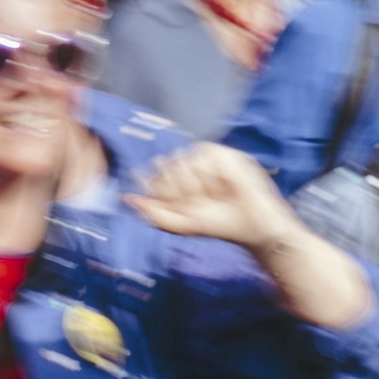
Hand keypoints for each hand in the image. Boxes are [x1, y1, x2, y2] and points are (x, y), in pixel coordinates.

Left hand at [128, 142, 295, 255]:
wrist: (251, 225)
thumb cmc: (218, 225)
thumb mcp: (181, 224)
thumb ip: (153, 213)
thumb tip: (127, 198)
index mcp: (177, 183)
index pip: (154, 176)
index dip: (160, 190)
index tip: (177, 206)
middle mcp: (191, 168)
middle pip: (166, 168)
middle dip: (179, 191)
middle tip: (198, 204)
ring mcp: (208, 159)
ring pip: (184, 161)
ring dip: (197, 185)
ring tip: (213, 196)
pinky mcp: (226, 153)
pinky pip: (204, 156)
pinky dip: (211, 175)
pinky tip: (222, 186)